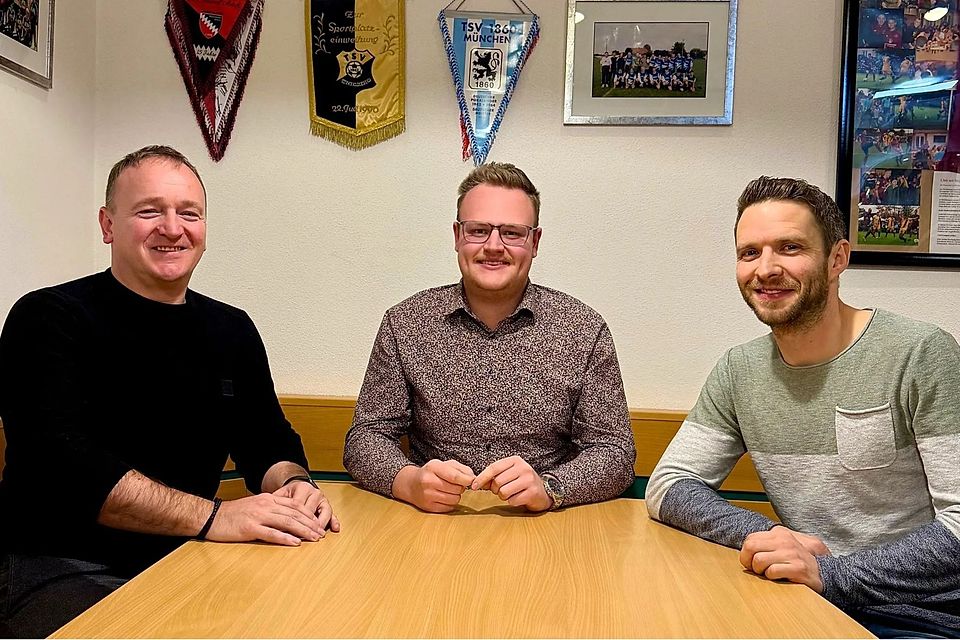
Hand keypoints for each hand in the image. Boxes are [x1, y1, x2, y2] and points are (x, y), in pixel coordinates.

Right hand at [206, 493, 326, 545]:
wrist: (211, 516)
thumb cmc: (232, 514)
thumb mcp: (254, 506)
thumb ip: (270, 509)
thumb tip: (286, 517)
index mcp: (268, 499)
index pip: (294, 505)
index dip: (309, 514)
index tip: (319, 523)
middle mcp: (266, 505)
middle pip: (294, 513)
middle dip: (310, 523)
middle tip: (322, 533)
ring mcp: (258, 516)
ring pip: (287, 522)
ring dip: (303, 531)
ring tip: (315, 538)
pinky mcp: (250, 528)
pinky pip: (271, 533)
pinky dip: (285, 538)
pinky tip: (296, 543)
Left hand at [272, 480, 339, 534]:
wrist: (293, 488)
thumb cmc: (285, 495)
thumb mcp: (278, 497)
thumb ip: (275, 505)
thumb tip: (271, 520)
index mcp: (302, 487)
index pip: (299, 506)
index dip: (293, 520)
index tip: (288, 531)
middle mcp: (314, 491)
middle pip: (311, 511)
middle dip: (307, 526)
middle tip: (303, 538)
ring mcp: (321, 498)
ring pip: (323, 512)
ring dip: (321, 525)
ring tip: (318, 536)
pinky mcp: (326, 505)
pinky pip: (332, 513)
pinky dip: (334, 521)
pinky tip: (335, 528)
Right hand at [392, 460, 474, 512]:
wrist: (411, 484)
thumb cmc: (431, 473)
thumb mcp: (444, 464)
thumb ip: (461, 469)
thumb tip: (473, 478)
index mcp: (433, 468)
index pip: (454, 476)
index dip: (466, 480)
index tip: (472, 481)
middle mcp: (428, 481)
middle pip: (457, 489)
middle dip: (461, 487)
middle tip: (455, 484)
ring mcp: (427, 495)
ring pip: (454, 499)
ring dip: (456, 495)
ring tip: (449, 490)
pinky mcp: (428, 507)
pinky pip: (449, 507)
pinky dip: (450, 503)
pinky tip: (444, 496)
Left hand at [472, 456, 551, 511]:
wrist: (543, 491)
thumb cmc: (521, 482)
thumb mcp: (509, 473)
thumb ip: (494, 476)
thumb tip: (476, 483)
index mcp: (515, 460)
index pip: (493, 468)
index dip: (482, 478)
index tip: (474, 486)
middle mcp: (523, 468)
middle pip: (497, 482)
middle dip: (496, 489)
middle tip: (502, 490)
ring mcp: (529, 480)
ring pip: (503, 492)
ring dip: (503, 496)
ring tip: (511, 493)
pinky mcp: (532, 492)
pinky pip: (512, 501)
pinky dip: (512, 502)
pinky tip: (519, 497)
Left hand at [739, 527, 826, 592]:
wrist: (826, 572)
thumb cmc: (800, 561)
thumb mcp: (783, 546)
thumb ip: (766, 544)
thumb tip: (745, 550)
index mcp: (779, 533)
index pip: (750, 539)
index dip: (745, 553)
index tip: (750, 562)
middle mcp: (785, 540)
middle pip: (750, 547)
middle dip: (748, 561)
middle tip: (755, 569)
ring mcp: (792, 553)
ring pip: (759, 560)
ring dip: (760, 571)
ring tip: (768, 573)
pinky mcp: (798, 567)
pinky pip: (772, 571)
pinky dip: (771, 577)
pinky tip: (779, 577)